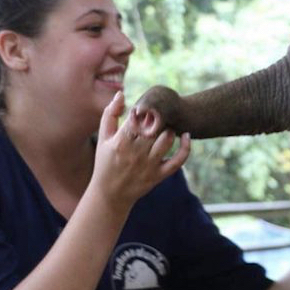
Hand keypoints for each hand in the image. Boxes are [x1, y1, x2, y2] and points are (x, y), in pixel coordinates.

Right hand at [90, 92, 190, 213]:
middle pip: (154, 128)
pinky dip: (186, 147)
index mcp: (121, 142)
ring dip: (169, 129)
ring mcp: (149, 165)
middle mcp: (136, 154)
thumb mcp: (103, 138)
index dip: (143, 111)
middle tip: (158, 116)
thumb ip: (110, 114)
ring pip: (167, 140)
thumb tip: (121, 94)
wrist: (110, 194)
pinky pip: (178, 160)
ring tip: (165, 126)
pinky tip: (187, 135)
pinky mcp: (159, 175)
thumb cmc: (105, 162)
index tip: (145, 110)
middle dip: (157, 119)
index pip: (137, 119)